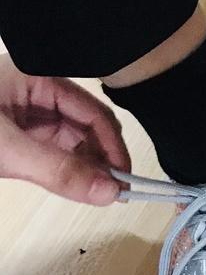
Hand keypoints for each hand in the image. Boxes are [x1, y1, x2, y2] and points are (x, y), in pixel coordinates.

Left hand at [0, 55, 129, 204]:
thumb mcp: (5, 149)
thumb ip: (59, 171)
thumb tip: (111, 193)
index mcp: (36, 81)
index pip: (93, 112)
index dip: (113, 146)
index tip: (125, 182)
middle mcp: (34, 95)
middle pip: (85, 127)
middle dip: (100, 159)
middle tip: (113, 193)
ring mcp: (22, 116)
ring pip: (69, 143)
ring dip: (83, 168)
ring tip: (91, 193)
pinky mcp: (12, 138)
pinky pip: (49, 153)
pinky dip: (63, 171)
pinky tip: (69, 186)